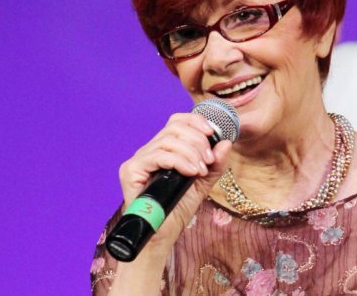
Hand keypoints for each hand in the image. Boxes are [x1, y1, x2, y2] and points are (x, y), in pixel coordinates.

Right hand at [118, 112, 231, 252]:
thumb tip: (226, 143)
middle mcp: (150, 151)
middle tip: (208, 160)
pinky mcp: (131, 171)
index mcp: (164, 150)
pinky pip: (157, 155)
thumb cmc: (178, 209)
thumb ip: (215, 164)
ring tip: (201, 170)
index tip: (212, 133)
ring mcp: (139, 160)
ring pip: (167, 140)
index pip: (177, 121)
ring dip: (191, 152)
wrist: (163, 235)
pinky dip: (179, 161)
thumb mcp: (203, 183)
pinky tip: (191, 172)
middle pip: (174, 127)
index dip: (196, 121)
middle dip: (197, 140)